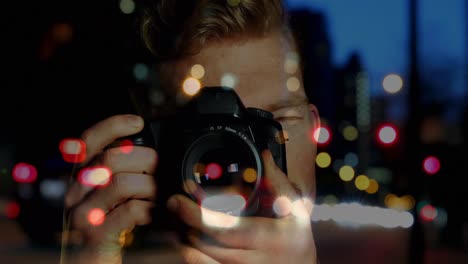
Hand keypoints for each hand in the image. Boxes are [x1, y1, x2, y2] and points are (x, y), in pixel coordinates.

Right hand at [64, 114, 157, 263]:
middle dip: (145, 161)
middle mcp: (76, 193)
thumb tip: (149, 152)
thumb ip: (123, 172)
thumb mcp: (115, 195)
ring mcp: (83, 214)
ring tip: (158, 195)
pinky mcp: (96, 235)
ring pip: (121, 183)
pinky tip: (153, 213)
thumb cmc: (111, 229)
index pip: (88, 141)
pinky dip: (148, 209)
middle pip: (110, 159)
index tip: (137, 123)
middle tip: (160, 171)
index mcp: (80, 178)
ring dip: (149, 187)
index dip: (112, 126)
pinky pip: (128, 210)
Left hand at [169, 150, 316, 263]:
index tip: (177, 200)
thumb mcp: (296, 210)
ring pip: (198, 260)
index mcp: (267, 238)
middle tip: (175, 206)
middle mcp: (252, 261)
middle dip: (184, 224)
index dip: (194, 214)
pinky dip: (191, 254)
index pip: (222, 228)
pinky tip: (189, 241)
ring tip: (181, 222)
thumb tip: (264, 156)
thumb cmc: (296, 242)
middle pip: (204, 245)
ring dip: (184, 239)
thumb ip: (279, 183)